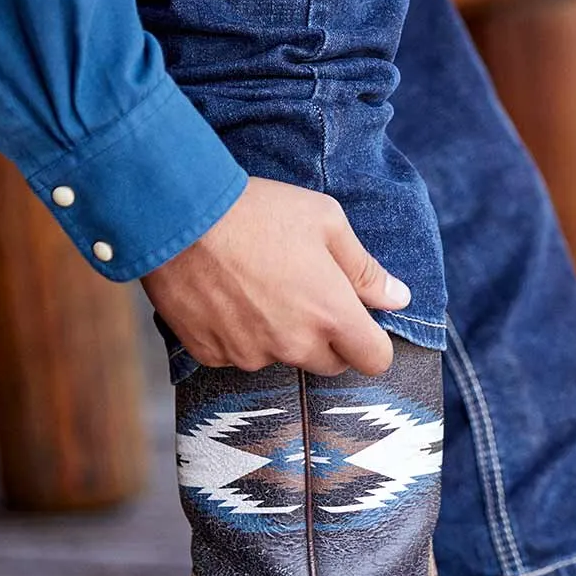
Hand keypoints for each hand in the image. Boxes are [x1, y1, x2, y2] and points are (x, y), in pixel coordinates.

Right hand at [141, 177, 410, 375]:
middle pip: (330, 364)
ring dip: (281, 335)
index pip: (375, 361)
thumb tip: (398, 298)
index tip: (361, 324)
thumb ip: (366, 269)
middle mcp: (294, 345)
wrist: (177, 215)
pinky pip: (239, 355)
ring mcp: (251, 354)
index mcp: (332, 315)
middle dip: (328, 339)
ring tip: (259, 286)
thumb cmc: (258, 211)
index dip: (372, 343)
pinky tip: (227, 296)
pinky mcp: (213, 355)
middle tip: (306, 295)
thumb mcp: (326, 222)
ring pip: (282, 358)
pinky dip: (239, 334)